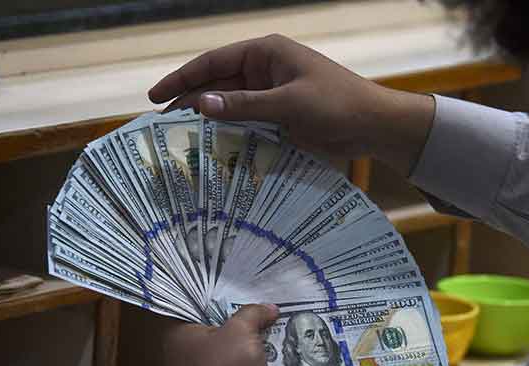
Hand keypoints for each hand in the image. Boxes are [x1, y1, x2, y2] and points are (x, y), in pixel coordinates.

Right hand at [148, 34, 434, 175]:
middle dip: (191, 102)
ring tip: (179, 141)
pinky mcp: (280, 116)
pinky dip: (230, 133)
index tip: (155, 96)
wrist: (374, 125)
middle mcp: (264, 70)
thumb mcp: (289, 103)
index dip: (182, 78)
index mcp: (266, 53)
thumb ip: (245, 104)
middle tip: (161, 127)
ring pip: (230, 106)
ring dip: (209, 121)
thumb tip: (202, 104)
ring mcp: (272, 94)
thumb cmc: (337, 104)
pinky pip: (247, 122)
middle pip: (218, 84)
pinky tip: (212, 148)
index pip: (213, 62)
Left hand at [163, 304, 279, 365]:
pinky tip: (269, 346)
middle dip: (237, 316)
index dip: (216, 294)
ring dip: (247, 338)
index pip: (193, 306)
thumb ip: (253, 312)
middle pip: (214, 325)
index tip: (235, 284)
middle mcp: (185, 354)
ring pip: (228, 346)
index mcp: (177, 336)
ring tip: (268, 320)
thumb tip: (269, 308)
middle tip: (257, 300)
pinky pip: (238, 364)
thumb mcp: (241, 329)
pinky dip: (251, 358)